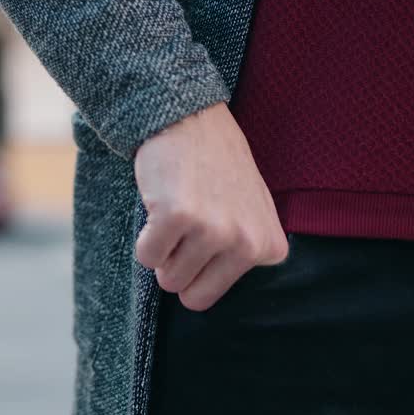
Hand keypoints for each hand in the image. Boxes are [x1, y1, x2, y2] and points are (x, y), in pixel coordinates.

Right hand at [133, 102, 287, 311]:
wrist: (192, 118)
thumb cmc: (218, 166)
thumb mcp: (252, 211)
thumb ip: (245, 252)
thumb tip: (206, 296)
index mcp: (269, 248)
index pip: (211, 295)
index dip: (199, 265)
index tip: (209, 227)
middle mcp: (246, 242)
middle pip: (188, 294)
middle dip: (177, 264)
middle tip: (187, 223)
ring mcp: (213, 230)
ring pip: (166, 277)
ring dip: (162, 247)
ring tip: (178, 210)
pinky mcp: (177, 217)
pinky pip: (146, 256)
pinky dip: (144, 235)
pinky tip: (161, 204)